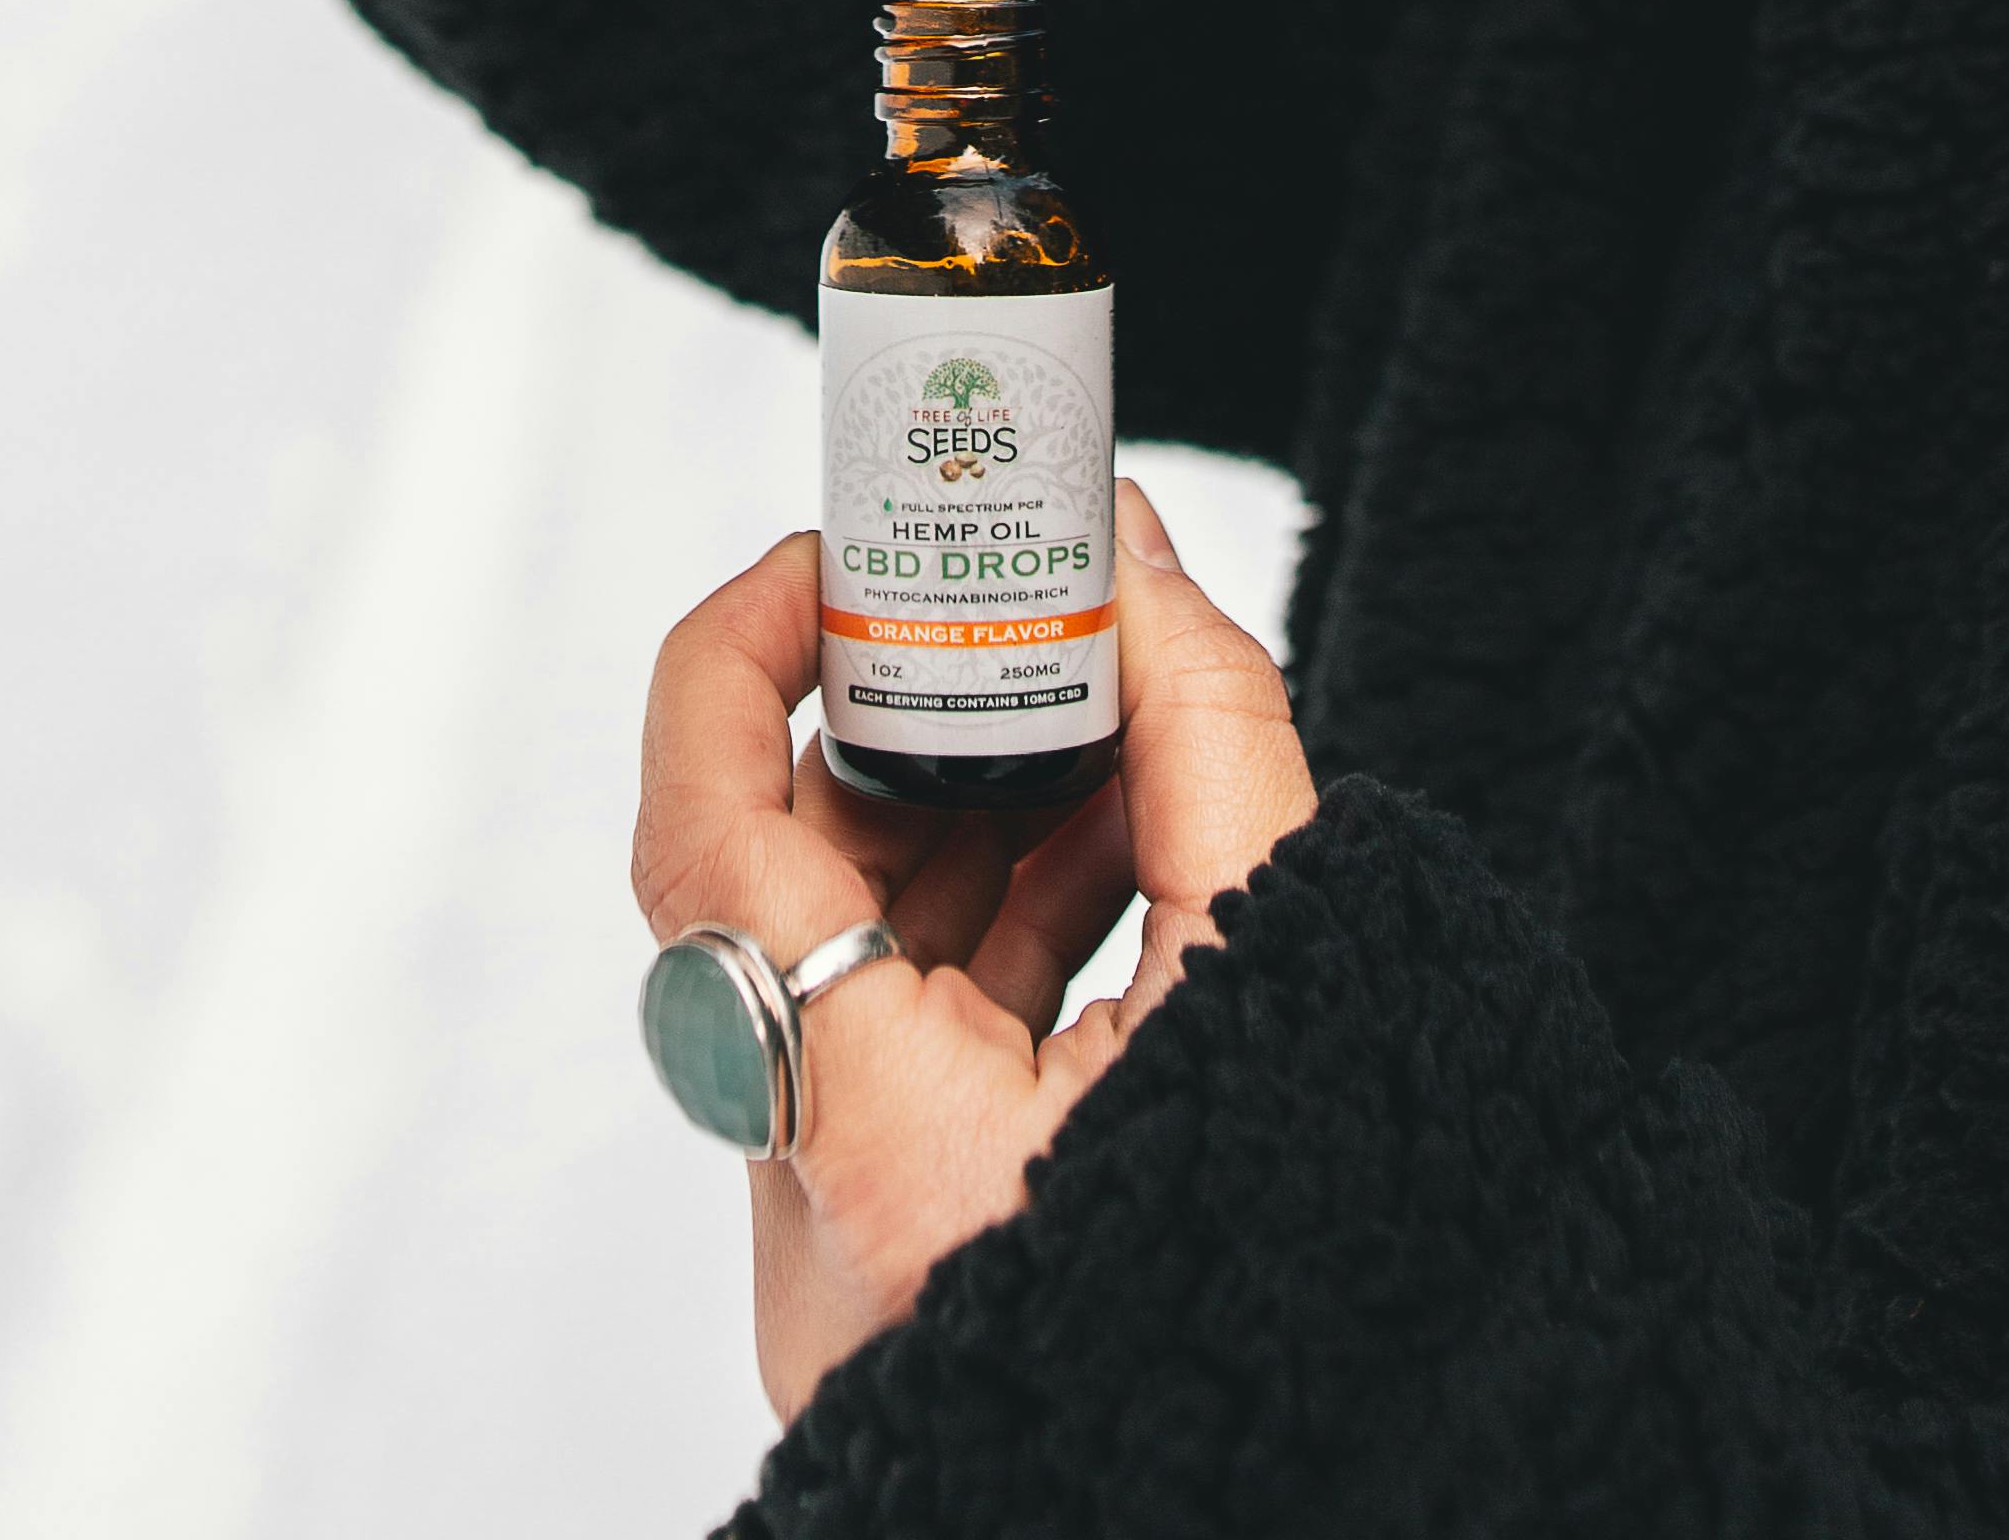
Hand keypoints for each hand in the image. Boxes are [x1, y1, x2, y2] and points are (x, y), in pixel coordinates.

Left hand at [633, 474, 1314, 1427]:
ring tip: (1107, 719)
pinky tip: (1115, 841)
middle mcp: (819, 1220)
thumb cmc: (1301, 1295)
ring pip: (853, 968)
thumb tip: (1135, 560)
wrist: (1296, 1475)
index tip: (826, 564)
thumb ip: (1208, 745)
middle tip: (1003, 615)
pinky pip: (907, 1050)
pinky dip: (995, 930)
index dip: (735, 661)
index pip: (707, 850)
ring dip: (967, 820)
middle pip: (792, 893)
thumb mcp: (1279, 977)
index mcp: (888, 1159)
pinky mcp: (889, 1257)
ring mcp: (840, 1249)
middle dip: (902, 728)